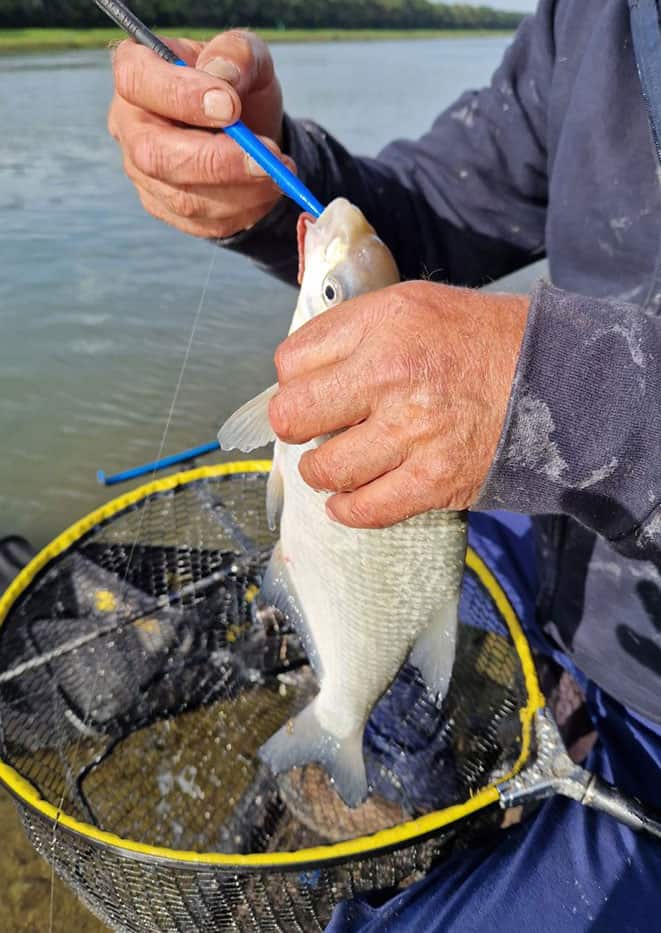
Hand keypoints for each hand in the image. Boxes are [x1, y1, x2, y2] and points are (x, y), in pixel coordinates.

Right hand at [108, 31, 293, 237]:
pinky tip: (266, 191)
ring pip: (182, 197)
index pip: (137, 82)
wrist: (251, 132)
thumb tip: (223, 77)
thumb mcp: (248, 57)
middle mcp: (130, 126)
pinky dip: (242, 210)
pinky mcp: (166, 208)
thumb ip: (236, 54)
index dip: (181, 97)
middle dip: (216, 161)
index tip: (231, 107)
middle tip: (267, 158)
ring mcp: (143, 174)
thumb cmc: (239, 88)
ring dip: (240, 190)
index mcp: (137, 73)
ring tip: (279, 172)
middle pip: (154, 153)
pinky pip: (201, 222)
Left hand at [269, 281, 528, 527]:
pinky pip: (364, 510)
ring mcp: (412, 432)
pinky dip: (348, 509)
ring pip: (324, 470)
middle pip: (293, 416)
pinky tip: (350, 498)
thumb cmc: (483, 341)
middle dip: (297, 426)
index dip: (296, 379)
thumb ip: (355, 330)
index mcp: (383, 323)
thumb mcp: (415, 305)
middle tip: (317, 428)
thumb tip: (301, 369)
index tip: (314, 388)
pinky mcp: (435, 479)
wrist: (558, 378)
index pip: (291, 362)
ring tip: (340, 462)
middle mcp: (391, 374)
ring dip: (324, 471)